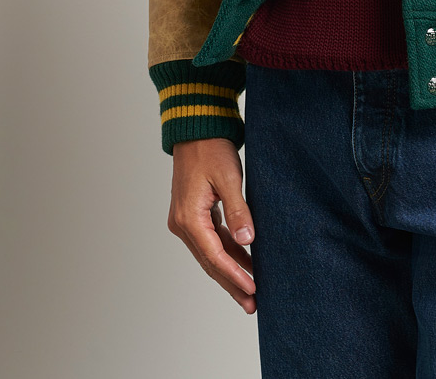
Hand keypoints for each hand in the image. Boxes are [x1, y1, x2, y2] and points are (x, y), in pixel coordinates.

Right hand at [167, 138, 256, 313]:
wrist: (196, 131)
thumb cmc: (211, 150)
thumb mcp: (228, 178)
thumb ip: (238, 210)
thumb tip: (247, 242)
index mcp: (189, 218)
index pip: (214, 256)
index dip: (234, 275)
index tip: (253, 289)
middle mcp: (182, 224)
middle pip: (210, 262)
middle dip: (232, 283)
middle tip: (252, 304)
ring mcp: (186, 221)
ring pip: (210, 255)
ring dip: (230, 272)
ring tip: (250, 292)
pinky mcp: (193, 215)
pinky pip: (211, 241)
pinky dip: (227, 253)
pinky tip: (244, 263)